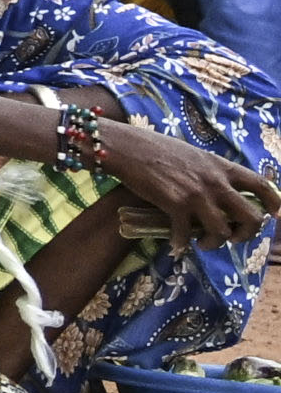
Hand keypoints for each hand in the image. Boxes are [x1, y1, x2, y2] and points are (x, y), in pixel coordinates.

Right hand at [96, 119, 280, 246]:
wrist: (125, 146)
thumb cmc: (154, 147)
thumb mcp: (192, 155)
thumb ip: (208, 172)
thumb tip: (215, 192)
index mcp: (221, 166)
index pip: (261, 184)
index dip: (274, 202)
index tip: (276, 215)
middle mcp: (215, 182)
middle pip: (251, 216)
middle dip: (247, 233)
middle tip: (234, 237)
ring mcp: (197, 195)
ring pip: (222, 232)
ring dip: (214, 243)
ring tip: (202, 243)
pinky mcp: (175, 205)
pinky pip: (184, 234)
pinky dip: (180, 244)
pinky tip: (175, 246)